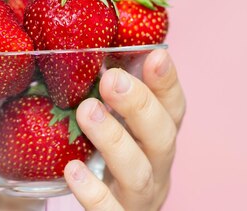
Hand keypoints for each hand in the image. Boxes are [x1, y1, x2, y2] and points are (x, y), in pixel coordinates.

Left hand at [64, 49, 184, 210]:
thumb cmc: (109, 164)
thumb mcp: (119, 129)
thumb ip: (111, 98)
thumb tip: (93, 50)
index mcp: (158, 140)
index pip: (174, 109)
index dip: (167, 83)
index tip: (156, 55)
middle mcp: (157, 169)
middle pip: (161, 137)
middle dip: (140, 105)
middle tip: (112, 80)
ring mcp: (140, 198)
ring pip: (138, 172)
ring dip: (115, 139)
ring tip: (86, 111)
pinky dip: (94, 191)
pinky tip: (73, 169)